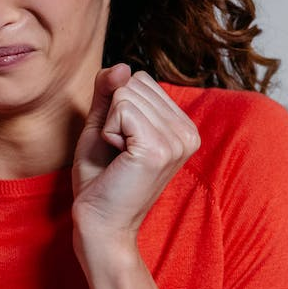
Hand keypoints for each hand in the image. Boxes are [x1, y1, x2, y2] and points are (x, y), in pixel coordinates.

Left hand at [72, 64, 200, 247]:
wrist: (100, 224)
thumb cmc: (100, 180)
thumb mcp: (102, 126)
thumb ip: (108, 92)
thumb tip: (122, 64)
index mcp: (181, 127)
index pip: (139, 80)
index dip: (116, 108)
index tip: (120, 144)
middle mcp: (188, 132)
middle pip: (133, 83)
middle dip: (112, 116)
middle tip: (117, 153)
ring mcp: (177, 141)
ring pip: (125, 94)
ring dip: (109, 126)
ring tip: (118, 158)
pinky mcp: (159, 149)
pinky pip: (121, 109)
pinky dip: (107, 132)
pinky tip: (117, 159)